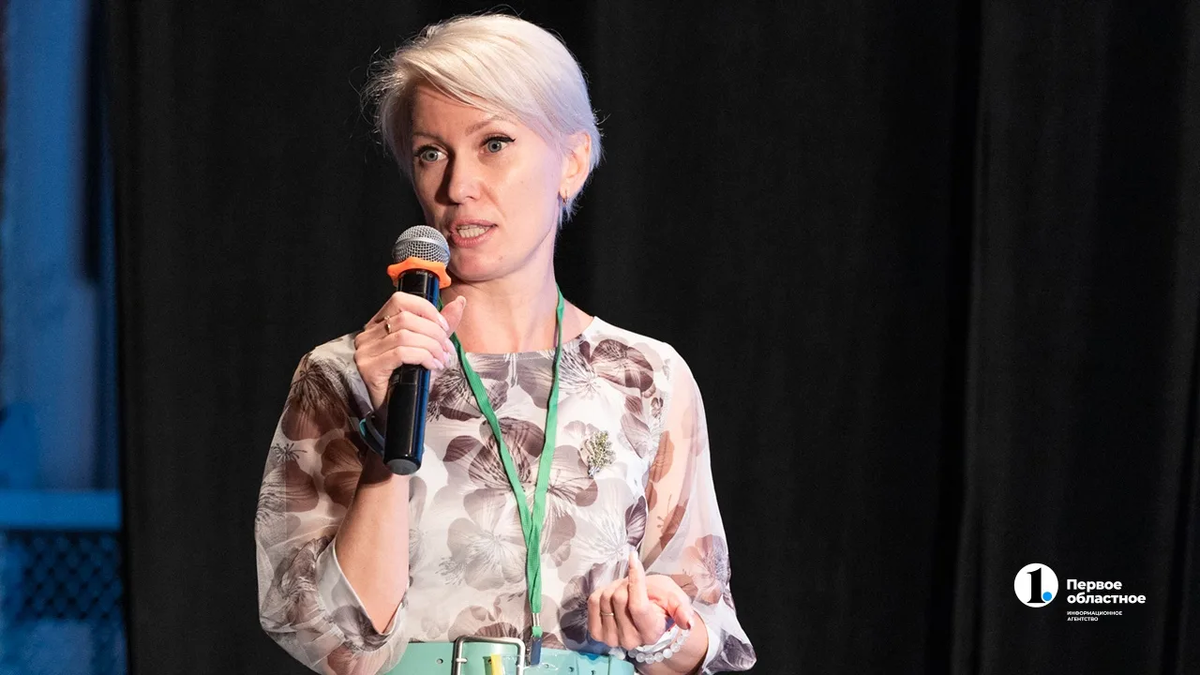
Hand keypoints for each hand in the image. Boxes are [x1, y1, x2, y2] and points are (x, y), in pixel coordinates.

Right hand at [353, 293, 466, 412]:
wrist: (398, 411)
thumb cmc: (409, 379)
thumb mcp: (428, 347)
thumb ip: (441, 325)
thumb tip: (458, 302)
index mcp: (378, 324)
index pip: (400, 300)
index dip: (426, 309)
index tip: (444, 326)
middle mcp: (367, 334)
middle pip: (406, 318)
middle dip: (434, 333)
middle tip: (447, 349)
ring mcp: (365, 351)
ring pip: (405, 335)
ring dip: (431, 346)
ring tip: (442, 359)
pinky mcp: (369, 367)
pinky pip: (401, 353)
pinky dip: (423, 357)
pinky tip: (432, 366)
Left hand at [588, 551, 694, 650]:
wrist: (647, 618)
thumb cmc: (662, 604)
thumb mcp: (676, 600)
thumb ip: (681, 609)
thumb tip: (688, 622)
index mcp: (651, 632)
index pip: (637, 605)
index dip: (635, 578)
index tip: (634, 558)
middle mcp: (630, 640)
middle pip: (618, 598)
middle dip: (626, 583)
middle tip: (633, 583)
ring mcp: (611, 638)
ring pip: (604, 598)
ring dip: (614, 587)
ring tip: (625, 591)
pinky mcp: (596, 633)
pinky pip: (592, 602)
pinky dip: (601, 592)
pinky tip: (611, 597)